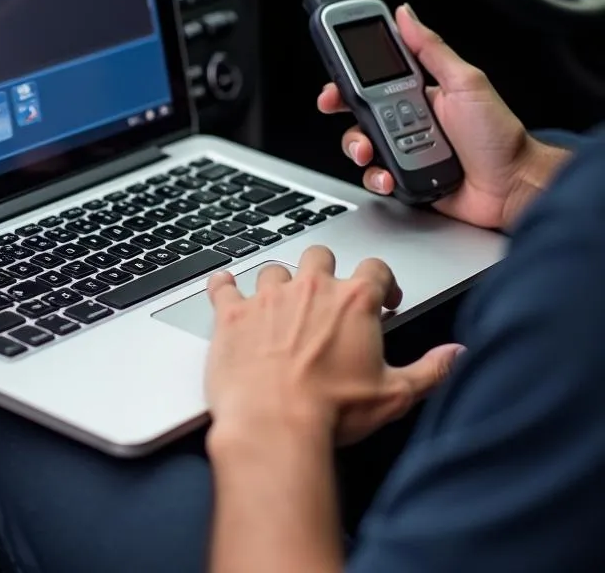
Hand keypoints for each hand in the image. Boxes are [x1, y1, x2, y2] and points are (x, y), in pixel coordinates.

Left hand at [204, 246, 463, 449]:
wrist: (273, 424)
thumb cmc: (332, 411)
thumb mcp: (394, 395)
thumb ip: (431, 370)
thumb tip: (457, 355)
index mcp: (353, 301)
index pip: (375, 269)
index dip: (382, 282)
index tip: (382, 298)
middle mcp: (309, 289)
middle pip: (320, 257)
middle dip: (326, 273)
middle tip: (328, 299)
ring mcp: (267, 298)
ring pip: (275, 271)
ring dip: (279, 285)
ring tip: (281, 308)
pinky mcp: (232, 314)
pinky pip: (224, 286)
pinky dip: (224, 286)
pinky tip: (226, 289)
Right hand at [318, 4, 563, 228]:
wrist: (513, 187)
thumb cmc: (499, 136)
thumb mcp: (466, 82)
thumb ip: (432, 48)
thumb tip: (407, 14)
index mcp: (416, 93)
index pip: (371, 80)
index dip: (347, 79)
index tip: (333, 80)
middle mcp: (406, 121)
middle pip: (356, 113)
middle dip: (343, 113)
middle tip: (342, 111)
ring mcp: (403, 151)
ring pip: (360, 145)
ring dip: (358, 147)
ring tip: (372, 150)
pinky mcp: (404, 179)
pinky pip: (374, 177)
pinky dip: (376, 177)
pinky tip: (389, 174)